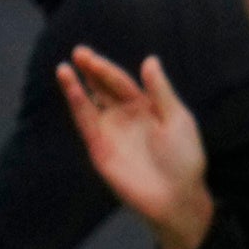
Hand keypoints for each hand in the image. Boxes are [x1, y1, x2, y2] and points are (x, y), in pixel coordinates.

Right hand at [52, 45, 217, 248]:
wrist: (177, 196)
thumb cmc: (185, 159)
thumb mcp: (178, 120)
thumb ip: (161, 91)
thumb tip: (149, 60)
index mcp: (146, 107)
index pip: (122, 83)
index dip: (107, 69)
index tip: (91, 55)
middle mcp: (125, 117)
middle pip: (103, 89)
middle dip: (91, 71)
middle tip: (78, 52)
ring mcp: (111, 132)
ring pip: (90, 104)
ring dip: (77, 86)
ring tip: (64, 67)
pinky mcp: (99, 149)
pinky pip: (86, 123)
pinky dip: (78, 105)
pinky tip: (71, 88)